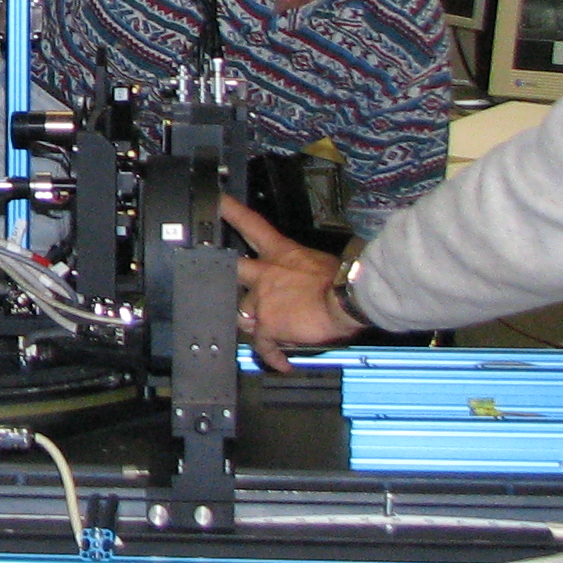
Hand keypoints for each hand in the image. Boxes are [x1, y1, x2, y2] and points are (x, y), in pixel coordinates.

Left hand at [217, 196, 362, 372]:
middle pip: (234, 272)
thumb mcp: (319, 262)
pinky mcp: (267, 326)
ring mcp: (262, 300)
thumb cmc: (342, 280)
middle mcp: (265, 273)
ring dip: (256, 323)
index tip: (216, 200)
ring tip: (276, 331)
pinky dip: (273, 356)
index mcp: (281, 253)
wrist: (346, 300)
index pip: (252, 225)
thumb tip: (305, 283)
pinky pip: (263, 345)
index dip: (230, 211)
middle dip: (227, 277)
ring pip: (245, 314)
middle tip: (223, 280)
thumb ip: (301, 270)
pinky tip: (282, 362)